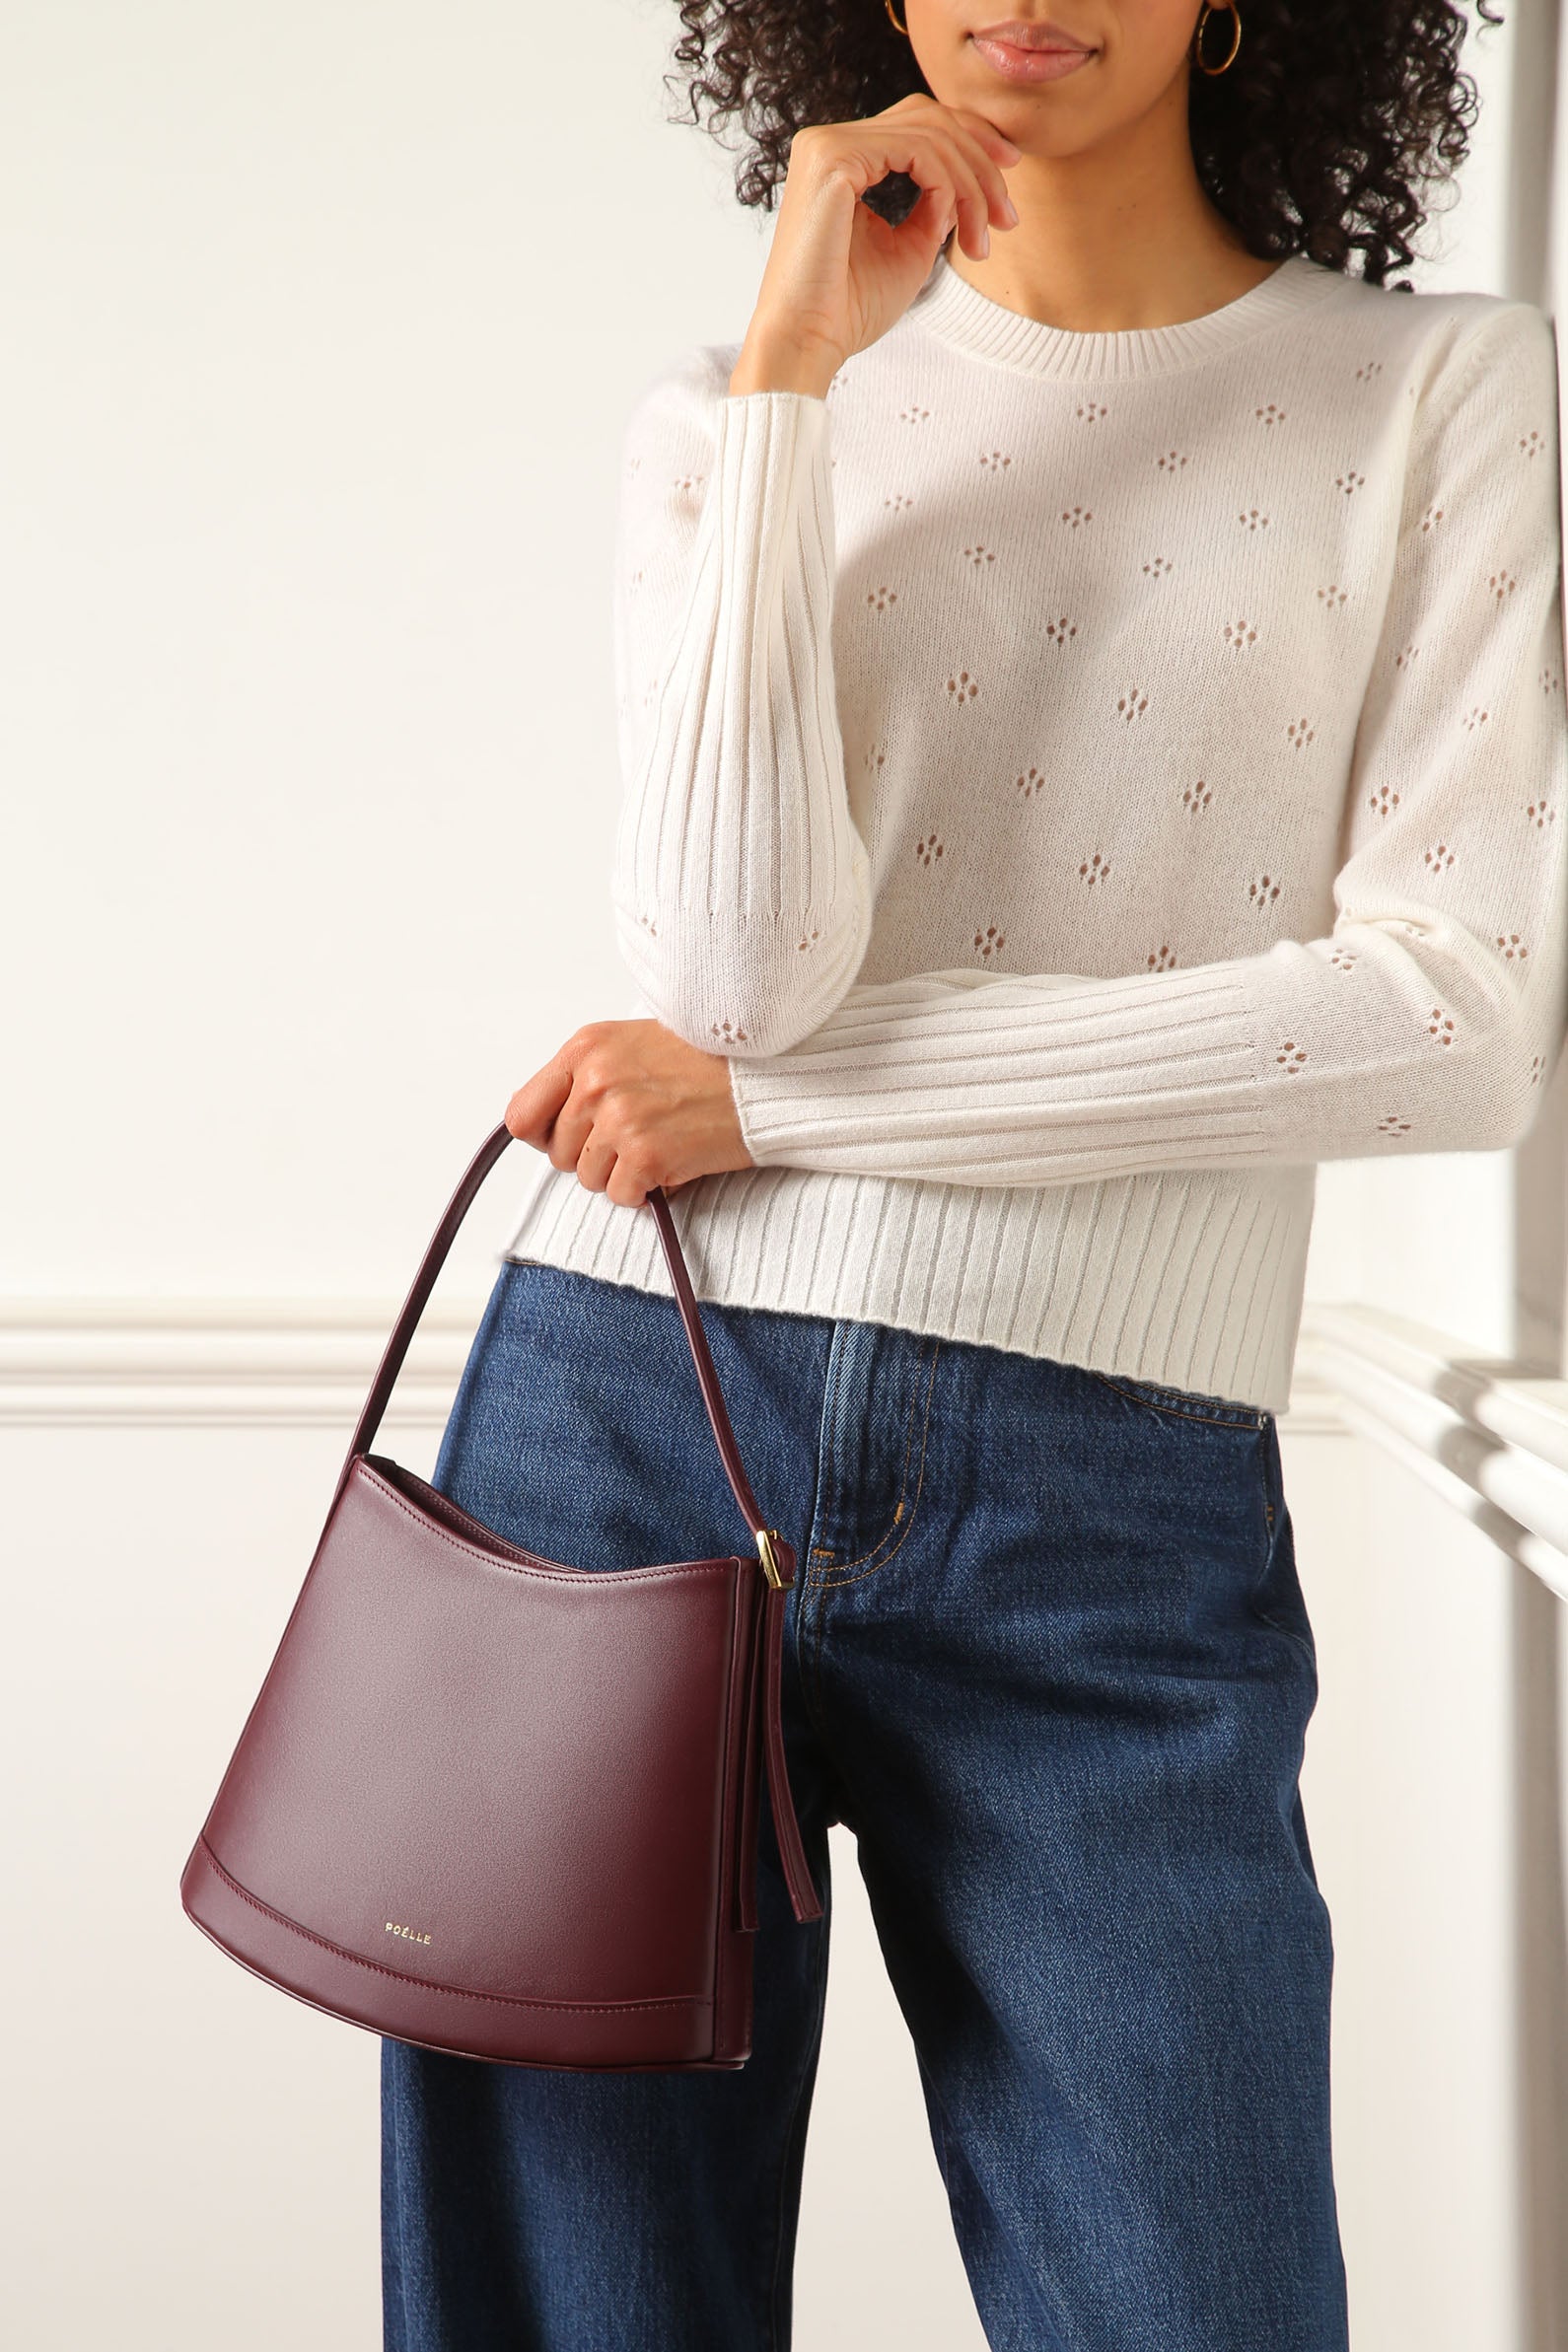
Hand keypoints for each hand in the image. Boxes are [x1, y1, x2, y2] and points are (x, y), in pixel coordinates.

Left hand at [505, 1020, 755, 1208]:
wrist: (764, 1076)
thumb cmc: (707, 1060)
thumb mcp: (632, 1045)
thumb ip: (587, 1077)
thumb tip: (551, 1123)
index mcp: (585, 1049)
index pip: (522, 1114)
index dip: (544, 1136)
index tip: (570, 1139)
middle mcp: (595, 1082)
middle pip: (559, 1154)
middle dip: (594, 1156)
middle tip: (635, 1138)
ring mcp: (619, 1119)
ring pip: (589, 1179)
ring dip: (622, 1173)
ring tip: (659, 1143)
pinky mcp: (646, 1155)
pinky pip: (622, 1196)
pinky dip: (646, 1190)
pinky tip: (672, 1161)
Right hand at [729, 94, 1020, 396]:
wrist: (807, 343)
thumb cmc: (849, 310)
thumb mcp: (909, 249)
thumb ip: (937, 207)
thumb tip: (969, 180)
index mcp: (841, 160)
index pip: (917, 124)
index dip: (971, 143)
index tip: (1007, 183)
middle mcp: (829, 142)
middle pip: (929, 119)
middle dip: (982, 161)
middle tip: (1008, 218)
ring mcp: (827, 145)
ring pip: (931, 133)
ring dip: (973, 184)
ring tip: (985, 239)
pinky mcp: (833, 159)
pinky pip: (919, 152)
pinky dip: (952, 185)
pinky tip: (959, 227)